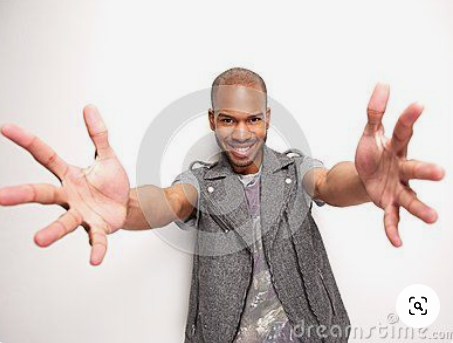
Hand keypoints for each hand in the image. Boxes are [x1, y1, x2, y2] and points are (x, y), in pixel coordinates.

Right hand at [0, 105, 129, 264]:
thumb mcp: (107, 155)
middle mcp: (70, 196)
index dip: (27, 141)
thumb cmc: (110, 182)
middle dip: (22, 195)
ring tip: (38, 240)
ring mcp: (82, 214)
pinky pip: (95, 239)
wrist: (126, 204)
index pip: (45, 156)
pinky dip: (95, 249)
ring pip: (64, 222)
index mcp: (69, 175)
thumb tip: (89, 107)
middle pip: (43, 194)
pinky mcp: (97, 228)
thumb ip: (99, 134)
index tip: (6, 127)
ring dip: (52, 231)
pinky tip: (94, 260)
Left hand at [355, 83, 444, 246]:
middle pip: (413, 168)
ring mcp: (396, 188)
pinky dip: (392, 229)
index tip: (418, 104)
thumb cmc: (372, 154)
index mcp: (396, 148)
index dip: (409, 119)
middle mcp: (401, 169)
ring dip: (420, 207)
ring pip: (409, 197)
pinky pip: (391, 217)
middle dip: (425, 170)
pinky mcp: (387, 203)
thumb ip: (374, 112)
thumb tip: (382, 84)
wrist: (365, 175)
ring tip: (433, 217)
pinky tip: (396, 242)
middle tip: (441, 173)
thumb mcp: (370, 132)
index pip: (403, 132)